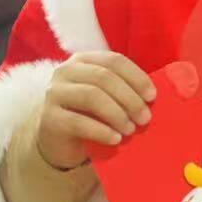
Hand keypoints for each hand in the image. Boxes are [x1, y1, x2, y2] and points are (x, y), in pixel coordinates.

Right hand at [33, 52, 155, 171]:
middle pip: (103, 77)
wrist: (59, 141)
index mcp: (82, 60)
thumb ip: (123, 91)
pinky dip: (102, 131)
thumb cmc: (88, 115)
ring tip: (130, 129)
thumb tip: (151, 96)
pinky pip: (79, 122)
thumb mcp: (105, 97)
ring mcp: (54, 93)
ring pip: (91, 96)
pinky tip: (115, 139)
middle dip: (129, 98)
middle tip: (145, 118)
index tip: (152, 96)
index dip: (136, 77)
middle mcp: (65, 71)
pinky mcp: (50, 117)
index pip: (113, 60)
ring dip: (117, 114)